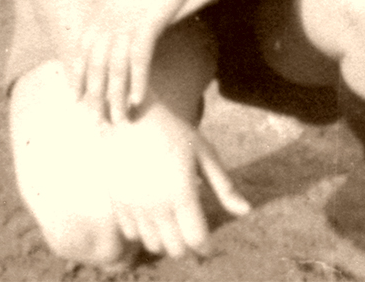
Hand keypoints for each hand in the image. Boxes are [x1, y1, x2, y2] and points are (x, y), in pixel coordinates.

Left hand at [76, 0, 203, 122]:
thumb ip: (122, 4)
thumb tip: (122, 20)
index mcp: (103, 6)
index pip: (83, 47)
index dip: (79, 74)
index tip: (77, 97)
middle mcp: (110, 16)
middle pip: (96, 62)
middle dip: (94, 94)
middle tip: (95, 121)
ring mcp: (128, 19)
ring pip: (116, 66)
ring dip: (116, 96)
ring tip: (118, 120)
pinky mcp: (149, 22)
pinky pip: (139, 57)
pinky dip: (138, 80)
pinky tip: (140, 99)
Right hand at [101, 100, 249, 258]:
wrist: (132, 115)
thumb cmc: (174, 131)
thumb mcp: (204, 153)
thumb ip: (224, 186)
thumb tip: (247, 211)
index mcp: (182, 192)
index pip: (197, 239)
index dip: (206, 246)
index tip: (209, 244)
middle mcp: (157, 203)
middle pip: (176, 249)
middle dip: (187, 246)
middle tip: (191, 231)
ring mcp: (134, 205)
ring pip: (154, 245)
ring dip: (166, 241)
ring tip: (172, 223)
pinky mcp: (117, 203)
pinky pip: (133, 235)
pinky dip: (145, 233)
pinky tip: (152, 216)